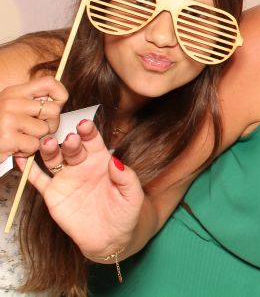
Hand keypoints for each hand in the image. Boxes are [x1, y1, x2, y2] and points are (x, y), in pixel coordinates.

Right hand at [0, 76, 67, 158]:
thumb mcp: (11, 108)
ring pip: (45, 130)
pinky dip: (26, 151)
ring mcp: (8, 119)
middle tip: (35, 131)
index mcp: (14, 92)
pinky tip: (13, 148)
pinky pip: (34, 145)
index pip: (49, 82)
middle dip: (50, 124)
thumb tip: (58, 102)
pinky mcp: (7, 138)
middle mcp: (11, 102)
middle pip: (53, 110)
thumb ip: (31, 103)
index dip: (60, 94)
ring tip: (19, 139)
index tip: (58, 105)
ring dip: (36, 139)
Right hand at [18, 119, 143, 258]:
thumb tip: (116, 161)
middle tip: (69, 139)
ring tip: (47, 143)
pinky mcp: (53, 194)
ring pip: (54, 159)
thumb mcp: (132, 195)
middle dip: (70, 142)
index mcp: (101, 160)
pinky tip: (22, 158)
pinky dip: (28, 169)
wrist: (110, 238)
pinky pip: (38, 179)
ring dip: (49, 150)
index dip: (89, 132)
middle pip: (72, 148)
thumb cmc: (125, 212)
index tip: (85, 125)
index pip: (93, 141)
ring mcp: (66, 178)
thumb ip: (127, 178)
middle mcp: (81, 165)